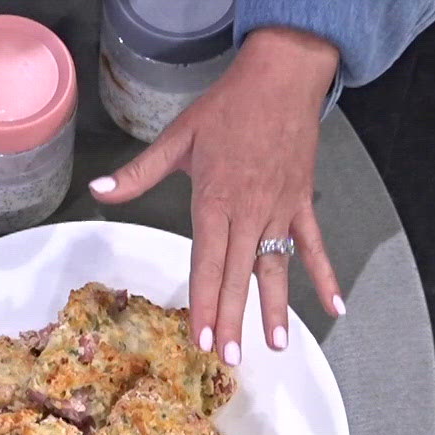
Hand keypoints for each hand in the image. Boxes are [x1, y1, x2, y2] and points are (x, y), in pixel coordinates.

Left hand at [90, 26, 344, 363]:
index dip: (203, 303)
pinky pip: (314, 245)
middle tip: (228, 359)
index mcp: (214, 201)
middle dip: (232, 320)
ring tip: (276, 345)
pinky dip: (326, 275)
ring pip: (276, 268)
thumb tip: (99, 189)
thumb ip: (138, 173)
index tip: (199, 338)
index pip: (206, 263)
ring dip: (276, 308)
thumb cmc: (227, 107)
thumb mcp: (177, 138)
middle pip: (238, 275)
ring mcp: (280, 209)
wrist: (282, 76)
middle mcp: (249, 212)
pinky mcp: (302, 202)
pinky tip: (335, 308)